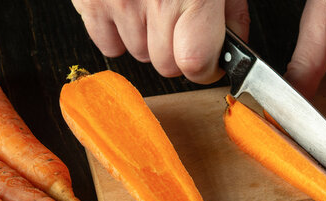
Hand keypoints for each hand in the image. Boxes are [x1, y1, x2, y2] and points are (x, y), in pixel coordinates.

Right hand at [71, 0, 249, 83]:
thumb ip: (231, 9)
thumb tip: (234, 42)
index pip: (195, 63)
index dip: (206, 68)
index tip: (210, 61)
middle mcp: (154, 1)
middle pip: (166, 66)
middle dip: (178, 54)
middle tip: (182, 27)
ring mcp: (118, 2)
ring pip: (139, 55)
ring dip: (150, 41)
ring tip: (155, 7)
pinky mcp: (90, 0)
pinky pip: (107, 45)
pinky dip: (120, 34)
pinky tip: (132, 10)